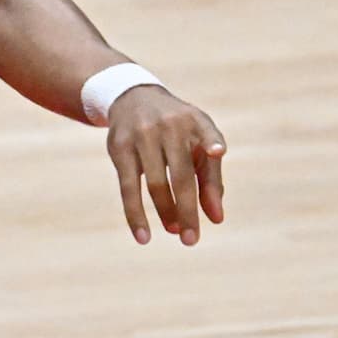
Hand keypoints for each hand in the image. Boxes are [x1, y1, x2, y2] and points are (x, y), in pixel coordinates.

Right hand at [106, 86, 224, 246]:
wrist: (133, 97)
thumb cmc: (176, 130)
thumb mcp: (197, 143)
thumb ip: (211, 179)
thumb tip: (216, 219)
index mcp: (194, 121)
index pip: (206, 133)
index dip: (212, 141)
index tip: (218, 151)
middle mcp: (168, 125)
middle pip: (181, 175)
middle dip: (188, 210)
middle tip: (192, 240)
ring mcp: (142, 135)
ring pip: (155, 183)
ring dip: (166, 213)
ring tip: (175, 232)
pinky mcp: (120, 147)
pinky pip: (128, 187)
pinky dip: (135, 214)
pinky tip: (143, 236)